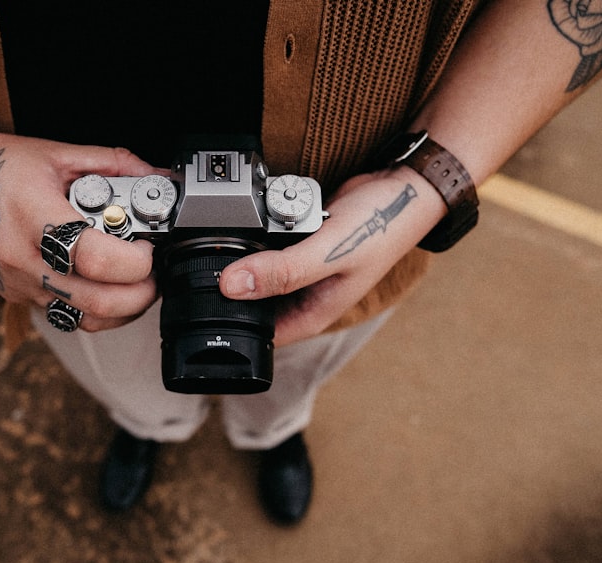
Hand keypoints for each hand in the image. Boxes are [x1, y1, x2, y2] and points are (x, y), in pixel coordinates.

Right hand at [0, 131, 161, 331]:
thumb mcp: (57, 153)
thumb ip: (113, 165)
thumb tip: (159, 178)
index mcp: (34, 215)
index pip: (94, 257)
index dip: (134, 260)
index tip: (148, 245)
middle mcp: (23, 258)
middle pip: (98, 301)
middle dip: (140, 293)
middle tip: (152, 270)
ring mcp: (19, 284)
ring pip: (85, 320)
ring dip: (122, 309)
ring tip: (134, 282)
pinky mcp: (16, 297)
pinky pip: (66, 317)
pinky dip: (95, 308)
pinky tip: (103, 285)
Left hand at [219, 169, 446, 345]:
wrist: (402, 187)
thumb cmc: (379, 226)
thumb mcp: (329, 251)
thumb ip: (282, 271)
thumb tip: (232, 286)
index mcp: (313, 313)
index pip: (259, 336)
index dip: (229, 326)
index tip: (200, 306)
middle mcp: (304, 297)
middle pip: (252, 306)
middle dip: (228, 291)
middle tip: (199, 267)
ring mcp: (300, 272)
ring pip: (256, 276)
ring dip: (239, 262)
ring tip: (217, 245)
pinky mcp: (296, 246)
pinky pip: (265, 250)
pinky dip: (253, 239)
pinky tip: (242, 225)